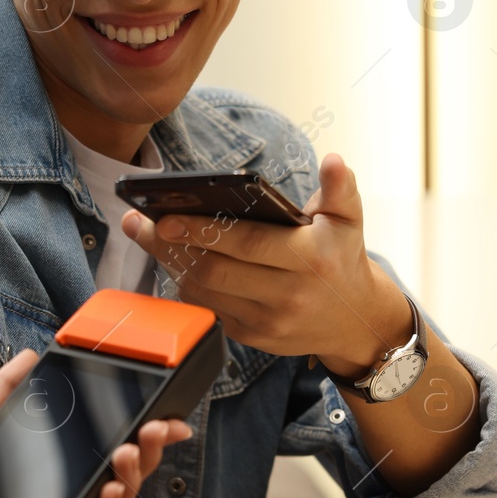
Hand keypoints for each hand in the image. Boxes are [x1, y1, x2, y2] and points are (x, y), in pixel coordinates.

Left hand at [0, 349, 193, 497]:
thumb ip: (7, 387)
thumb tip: (32, 356)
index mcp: (55, 455)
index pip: (110, 441)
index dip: (148, 432)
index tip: (173, 415)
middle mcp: (62, 486)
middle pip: (125, 470)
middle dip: (150, 448)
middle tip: (154, 428)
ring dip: (132, 479)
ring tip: (129, 454)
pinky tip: (109, 493)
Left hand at [124, 152, 408, 373]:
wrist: (355, 322)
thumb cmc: (343, 260)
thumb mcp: (350, 219)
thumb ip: (341, 188)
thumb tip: (333, 160)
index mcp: (310, 259)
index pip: (247, 243)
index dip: (203, 231)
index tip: (167, 216)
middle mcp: (287, 295)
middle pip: (215, 271)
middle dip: (171, 247)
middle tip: (140, 223)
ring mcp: (268, 322)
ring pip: (205, 292)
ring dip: (171, 265)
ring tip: (149, 237)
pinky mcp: (253, 338)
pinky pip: (209, 309)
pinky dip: (187, 285)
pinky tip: (174, 262)